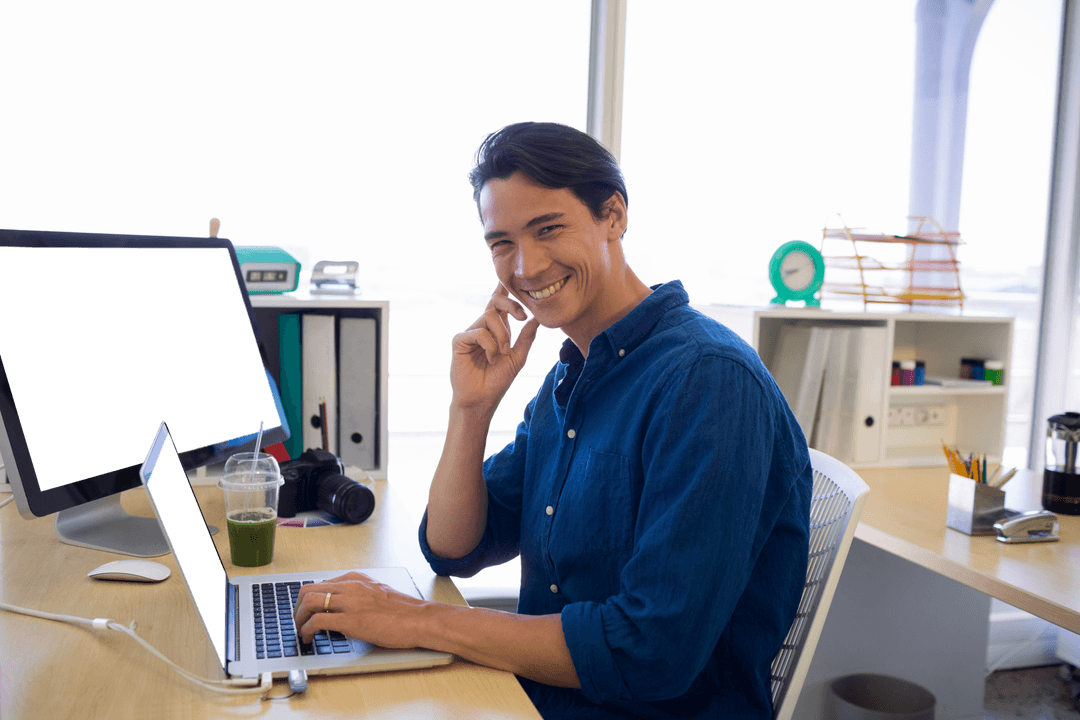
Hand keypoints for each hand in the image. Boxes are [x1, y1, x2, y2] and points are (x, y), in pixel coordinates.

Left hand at [293, 571, 426, 647]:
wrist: (419, 619)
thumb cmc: (404, 611)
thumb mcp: (378, 593)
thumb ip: (359, 595)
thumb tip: (344, 606)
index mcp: (356, 579)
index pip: (321, 584)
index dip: (309, 600)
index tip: (306, 612)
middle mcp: (350, 586)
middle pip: (308, 590)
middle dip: (298, 607)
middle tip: (299, 621)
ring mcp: (349, 602)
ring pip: (308, 602)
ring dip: (298, 618)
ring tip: (301, 631)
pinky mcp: (350, 620)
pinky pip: (317, 621)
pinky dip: (306, 630)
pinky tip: (308, 637)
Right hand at [450, 284, 539, 411]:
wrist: (481, 400)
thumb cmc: (497, 380)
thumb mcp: (518, 357)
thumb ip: (527, 337)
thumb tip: (538, 317)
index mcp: (496, 329)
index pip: (500, 303)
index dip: (503, 288)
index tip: (509, 277)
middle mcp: (482, 327)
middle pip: (495, 301)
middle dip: (511, 304)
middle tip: (522, 317)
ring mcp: (469, 333)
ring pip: (490, 316)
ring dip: (502, 335)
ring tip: (502, 353)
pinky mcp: (459, 341)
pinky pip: (479, 332)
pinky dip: (490, 345)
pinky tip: (491, 359)